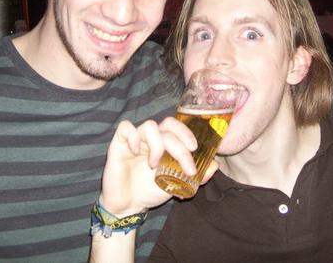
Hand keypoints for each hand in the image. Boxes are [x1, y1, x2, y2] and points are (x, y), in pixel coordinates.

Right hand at [99, 118, 216, 215]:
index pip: (176, 126)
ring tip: (154, 165)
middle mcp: (151, 138)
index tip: (195, 149)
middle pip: (168, 126)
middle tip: (186, 166)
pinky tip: (135, 152)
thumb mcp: (177, 184)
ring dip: (157, 145)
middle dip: (180, 146)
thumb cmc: (150, 191)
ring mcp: (135, 139)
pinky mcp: (118, 143)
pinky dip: (133, 137)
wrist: (128, 206)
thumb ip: (196, 176)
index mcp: (164, 143)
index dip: (186, 133)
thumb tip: (214, 165)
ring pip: (150, 125)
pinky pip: (125, 127)